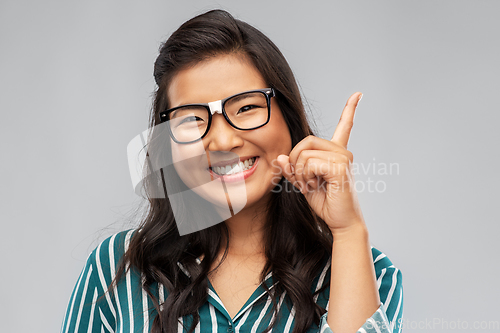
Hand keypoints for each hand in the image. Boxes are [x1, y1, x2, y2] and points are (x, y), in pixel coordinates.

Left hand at [277, 92, 363, 231]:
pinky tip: (316, 186)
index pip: (345, 127)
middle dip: (295, 162)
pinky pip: (309, 163)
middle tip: (304, 180)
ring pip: (304, 153)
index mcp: (336, 153)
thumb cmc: (325, 203)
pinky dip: (305, 176)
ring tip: (312, 186)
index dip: (350, 110)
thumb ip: (292, 169)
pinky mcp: (339, 167)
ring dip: (300, 173)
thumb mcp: (303, 183)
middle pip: (305, 141)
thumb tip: (279, 157)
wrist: (340, 222)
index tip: (358, 94)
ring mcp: (343, 157)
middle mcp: (342, 151)